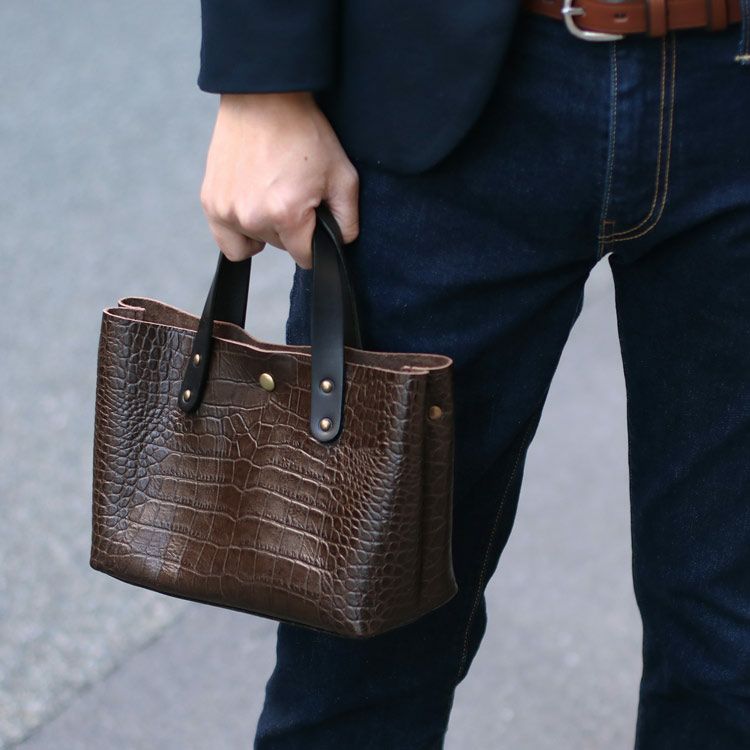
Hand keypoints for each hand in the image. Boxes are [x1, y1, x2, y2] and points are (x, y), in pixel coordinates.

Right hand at [200, 92, 359, 268]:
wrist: (264, 97)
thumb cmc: (304, 133)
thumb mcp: (342, 176)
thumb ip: (348, 221)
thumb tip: (341, 246)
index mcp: (286, 214)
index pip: (306, 258)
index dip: (315, 241)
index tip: (314, 218)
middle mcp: (251, 217)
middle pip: (281, 248)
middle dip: (291, 229)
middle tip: (293, 192)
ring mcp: (226, 211)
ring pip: (255, 243)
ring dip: (265, 228)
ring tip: (271, 193)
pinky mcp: (210, 203)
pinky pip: (227, 241)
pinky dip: (240, 230)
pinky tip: (251, 206)